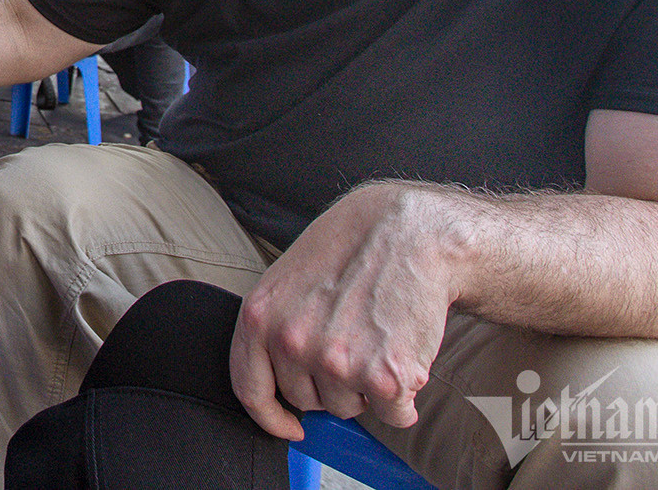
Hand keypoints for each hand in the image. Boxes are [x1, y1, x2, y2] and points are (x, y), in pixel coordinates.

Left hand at [229, 182, 456, 438]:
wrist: (407, 232)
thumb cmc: (349, 250)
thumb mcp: (287, 280)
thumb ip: (275, 330)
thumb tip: (279, 386)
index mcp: (260, 317)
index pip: (250, 390)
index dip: (270, 417)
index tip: (289, 426)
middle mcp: (293, 343)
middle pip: (307, 400)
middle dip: (330, 382)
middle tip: (353, 337)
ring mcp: (337, 362)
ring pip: (349, 408)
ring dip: (366, 387)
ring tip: (376, 336)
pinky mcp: (385, 377)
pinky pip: (394, 415)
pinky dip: (404, 398)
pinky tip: (404, 351)